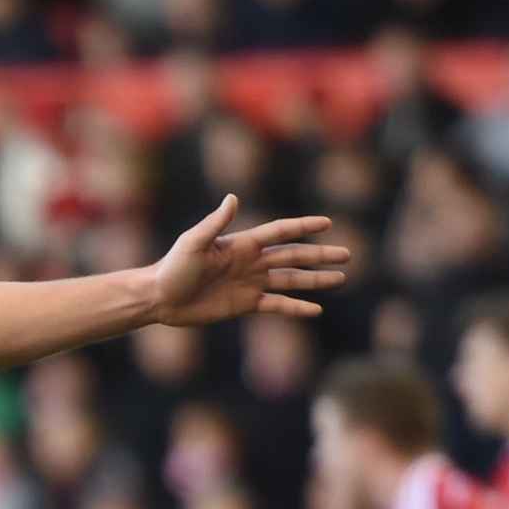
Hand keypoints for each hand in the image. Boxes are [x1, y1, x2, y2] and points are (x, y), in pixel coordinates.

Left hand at [147, 195, 352, 326]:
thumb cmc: (173, 267)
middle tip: (348, 255)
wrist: (160, 299)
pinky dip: (296, 308)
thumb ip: (215, 223)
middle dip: (320, 255)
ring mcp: (251, 283)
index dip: (303, 227)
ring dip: (315, 280)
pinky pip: (277, 306)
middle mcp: (251, 262)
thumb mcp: (193, 242)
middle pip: (294, 256)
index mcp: (243, 243)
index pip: (280, 232)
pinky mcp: (245, 305)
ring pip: (291, 280)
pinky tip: (316, 310)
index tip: (327, 223)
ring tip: (341, 279)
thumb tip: (233, 198)